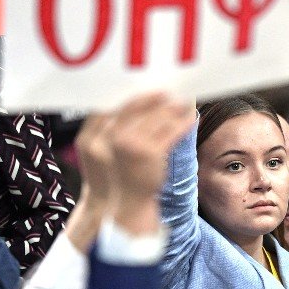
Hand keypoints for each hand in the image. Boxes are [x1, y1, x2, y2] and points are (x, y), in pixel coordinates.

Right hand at [75, 93, 194, 233]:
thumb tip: (134, 99)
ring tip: (183, 101)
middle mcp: (114, 137)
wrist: (127, 202)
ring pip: (157, 117)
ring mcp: (133, 144)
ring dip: (173, 107)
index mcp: (97, 134)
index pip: (114, 105)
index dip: (131, 95)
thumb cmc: (119, 172)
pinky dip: (183, 122)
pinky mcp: (153, 152)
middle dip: (154, 97)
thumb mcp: (107, 149)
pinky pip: (171, 131)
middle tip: (168, 89)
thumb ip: (112, 127)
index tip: (146, 87)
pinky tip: (190, 117)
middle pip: (137, 107)